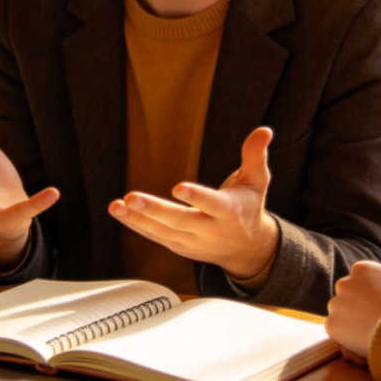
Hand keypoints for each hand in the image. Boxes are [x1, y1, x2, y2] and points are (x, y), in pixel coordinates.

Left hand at [108, 126, 278, 279]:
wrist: (248, 249)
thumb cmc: (249, 207)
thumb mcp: (257, 181)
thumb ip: (255, 156)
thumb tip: (263, 131)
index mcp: (229, 211)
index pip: (212, 204)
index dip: (196, 196)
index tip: (178, 188)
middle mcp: (210, 229)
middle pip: (180, 221)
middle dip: (155, 211)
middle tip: (131, 198)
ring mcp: (193, 241)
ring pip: (163, 232)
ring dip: (137, 219)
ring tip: (117, 206)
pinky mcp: (180, 247)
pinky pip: (156, 237)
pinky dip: (137, 226)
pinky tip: (121, 213)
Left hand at [325, 257, 380, 360]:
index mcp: (362, 269)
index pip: (361, 281)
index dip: (373, 296)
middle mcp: (344, 283)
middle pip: (348, 296)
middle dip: (359, 307)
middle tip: (377, 321)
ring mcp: (336, 304)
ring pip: (341, 313)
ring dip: (352, 321)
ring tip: (372, 333)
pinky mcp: (332, 325)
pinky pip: (336, 330)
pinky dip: (346, 337)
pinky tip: (364, 342)